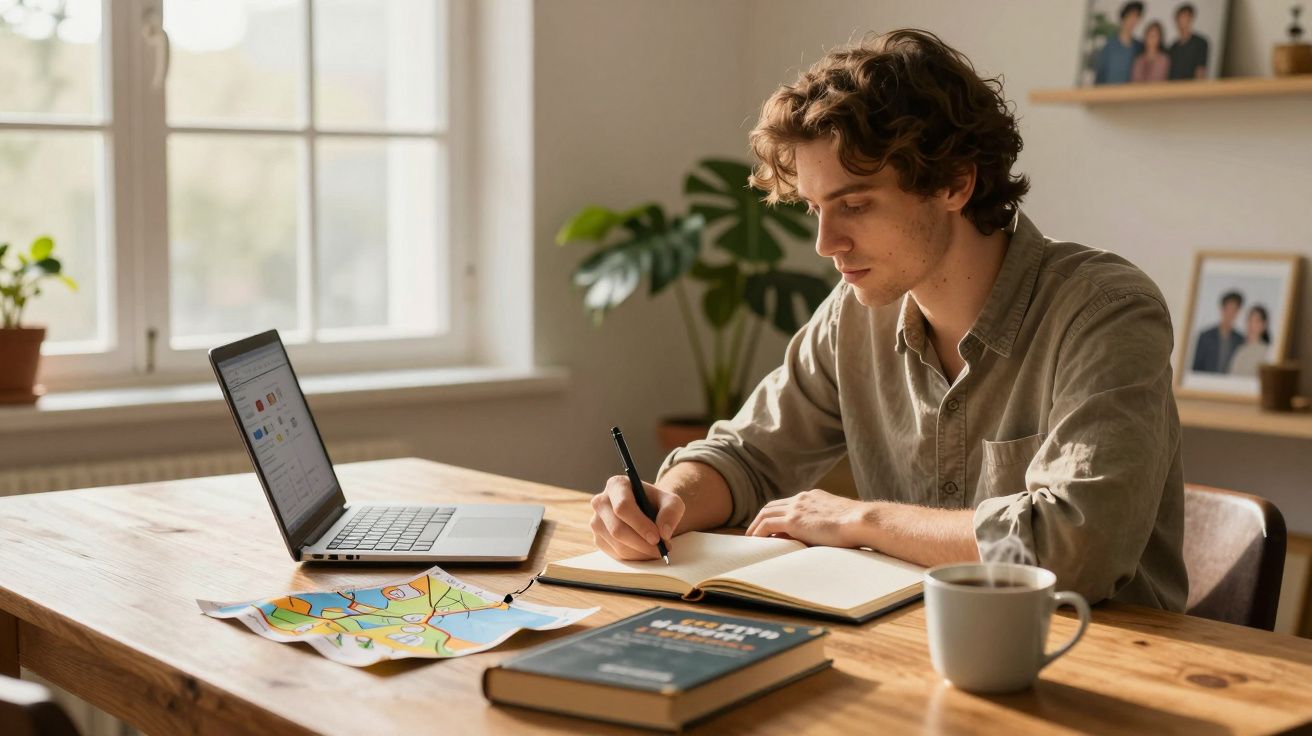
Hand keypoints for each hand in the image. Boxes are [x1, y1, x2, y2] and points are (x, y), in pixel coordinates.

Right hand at [590, 475, 685, 560]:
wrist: (648, 512)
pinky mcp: (598, 539)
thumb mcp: (671, 501)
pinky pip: (616, 554)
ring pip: (617, 544)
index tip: (657, 538)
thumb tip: (664, 532)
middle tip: (661, 550)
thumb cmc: (658, 504)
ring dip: (640, 552)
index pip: (623, 507)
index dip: (640, 524)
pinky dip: (634, 557)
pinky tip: (646, 551)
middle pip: (617, 529)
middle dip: (642, 543)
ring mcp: (596, 522)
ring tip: (657, 550)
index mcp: (616, 485)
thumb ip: (671, 512)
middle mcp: (601, 502)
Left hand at [745, 489, 868, 547]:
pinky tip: (755, 541)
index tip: (770, 525)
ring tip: (750, 539)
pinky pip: (767, 525)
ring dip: (756, 525)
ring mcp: (797, 508)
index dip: (777, 513)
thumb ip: (825, 523)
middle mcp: (802, 498)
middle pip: (773, 505)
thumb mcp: (839, 520)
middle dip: (761, 517)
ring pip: (766, 513)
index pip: (788, 503)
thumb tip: (818, 536)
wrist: (862, 521)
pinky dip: (758, 532)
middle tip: (754, 531)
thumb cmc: (858, 526)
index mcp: (813, 496)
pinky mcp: (794, 520)